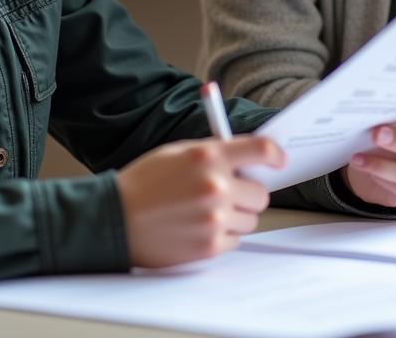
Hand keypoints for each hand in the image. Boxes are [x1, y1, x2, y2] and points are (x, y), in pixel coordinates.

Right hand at [116, 136, 284, 267]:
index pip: (261, 149)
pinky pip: (235, 240)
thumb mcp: (179, 152)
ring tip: (205, 211)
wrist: (116, 217)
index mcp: (209, 156)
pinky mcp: (209, 246)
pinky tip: (197, 226)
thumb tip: (248, 158)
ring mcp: (214, 218)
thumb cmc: (146, 182)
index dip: (276, 155)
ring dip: (235, 215)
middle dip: (248, 192)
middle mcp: (216, 186)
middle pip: (261, 193)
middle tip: (228, 192)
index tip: (279, 160)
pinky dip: (222, 235)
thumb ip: (215, 152)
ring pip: (250, 219)